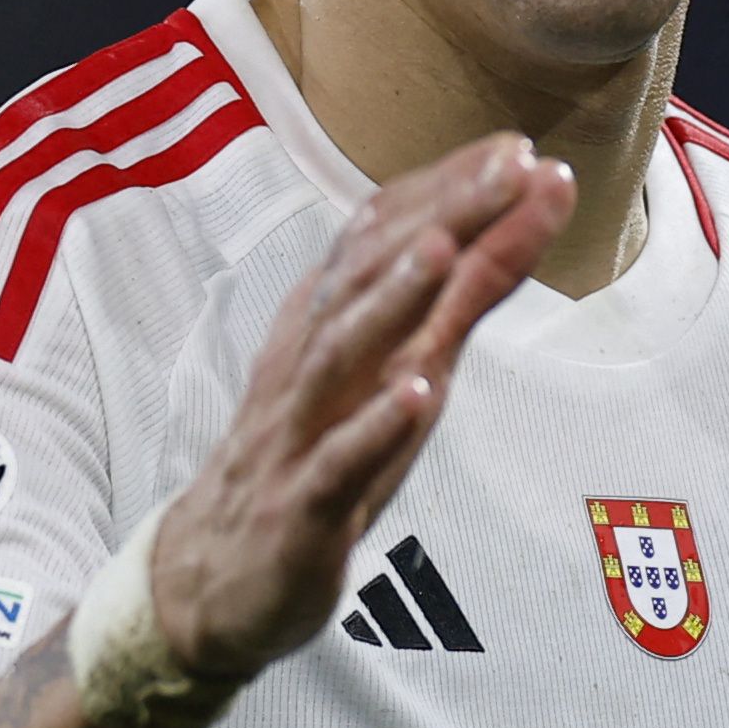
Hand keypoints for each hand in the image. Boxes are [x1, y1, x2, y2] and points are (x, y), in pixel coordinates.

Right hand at [144, 132, 573, 684]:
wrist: (211, 579)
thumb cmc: (316, 458)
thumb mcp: (391, 374)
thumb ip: (450, 306)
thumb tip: (512, 225)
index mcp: (331, 325)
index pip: (384, 239)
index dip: (449, 192)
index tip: (517, 148)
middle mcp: (312, 363)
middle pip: (370, 277)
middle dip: (442, 216)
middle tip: (509, 165)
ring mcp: (302, 433)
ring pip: (341, 354)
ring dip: (392, 299)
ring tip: (445, 249)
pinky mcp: (300, 507)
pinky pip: (336, 464)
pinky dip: (374, 427)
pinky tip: (417, 394)